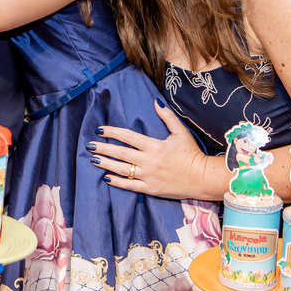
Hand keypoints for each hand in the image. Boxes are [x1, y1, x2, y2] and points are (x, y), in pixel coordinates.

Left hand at [87, 100, 214, 199]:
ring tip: (93, 159)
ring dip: (106, 163)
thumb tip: (156, 102)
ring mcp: (148, 176)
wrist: (201, 178)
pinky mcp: (150, 189)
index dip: (112, 132)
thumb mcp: (181, 132)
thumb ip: (167, 117)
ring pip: (121, 170)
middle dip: (103, 148)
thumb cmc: (192, 154)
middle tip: (89, 145)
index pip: (128, 137)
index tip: (100, 130)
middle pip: (120, 153)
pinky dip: (117, 182)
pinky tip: (106, 178)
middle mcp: (148, 161)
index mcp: (154, 146)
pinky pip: (129, 186)